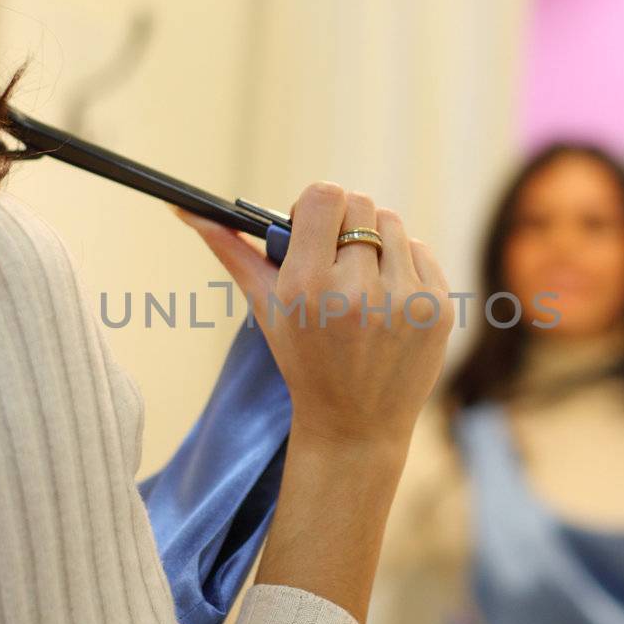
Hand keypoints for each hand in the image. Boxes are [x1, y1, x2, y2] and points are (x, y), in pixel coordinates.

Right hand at [174, 183, 453, 453]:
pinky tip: (388, 299)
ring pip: (393, 223)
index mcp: (308, 287)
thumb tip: (186, 210)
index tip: (311, 229)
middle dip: (345, 223)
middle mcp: (358, 290)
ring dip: (377, 242)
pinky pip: (421, 251)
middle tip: (335, 256)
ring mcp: (405, 300)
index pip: (324, 197)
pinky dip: (404, 265)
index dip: (316, 207)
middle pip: (360, 203)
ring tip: (362, 280)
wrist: (356, 426)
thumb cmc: (304, 362)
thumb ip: (233, 253)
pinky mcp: (437, 308)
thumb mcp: (266, 310)